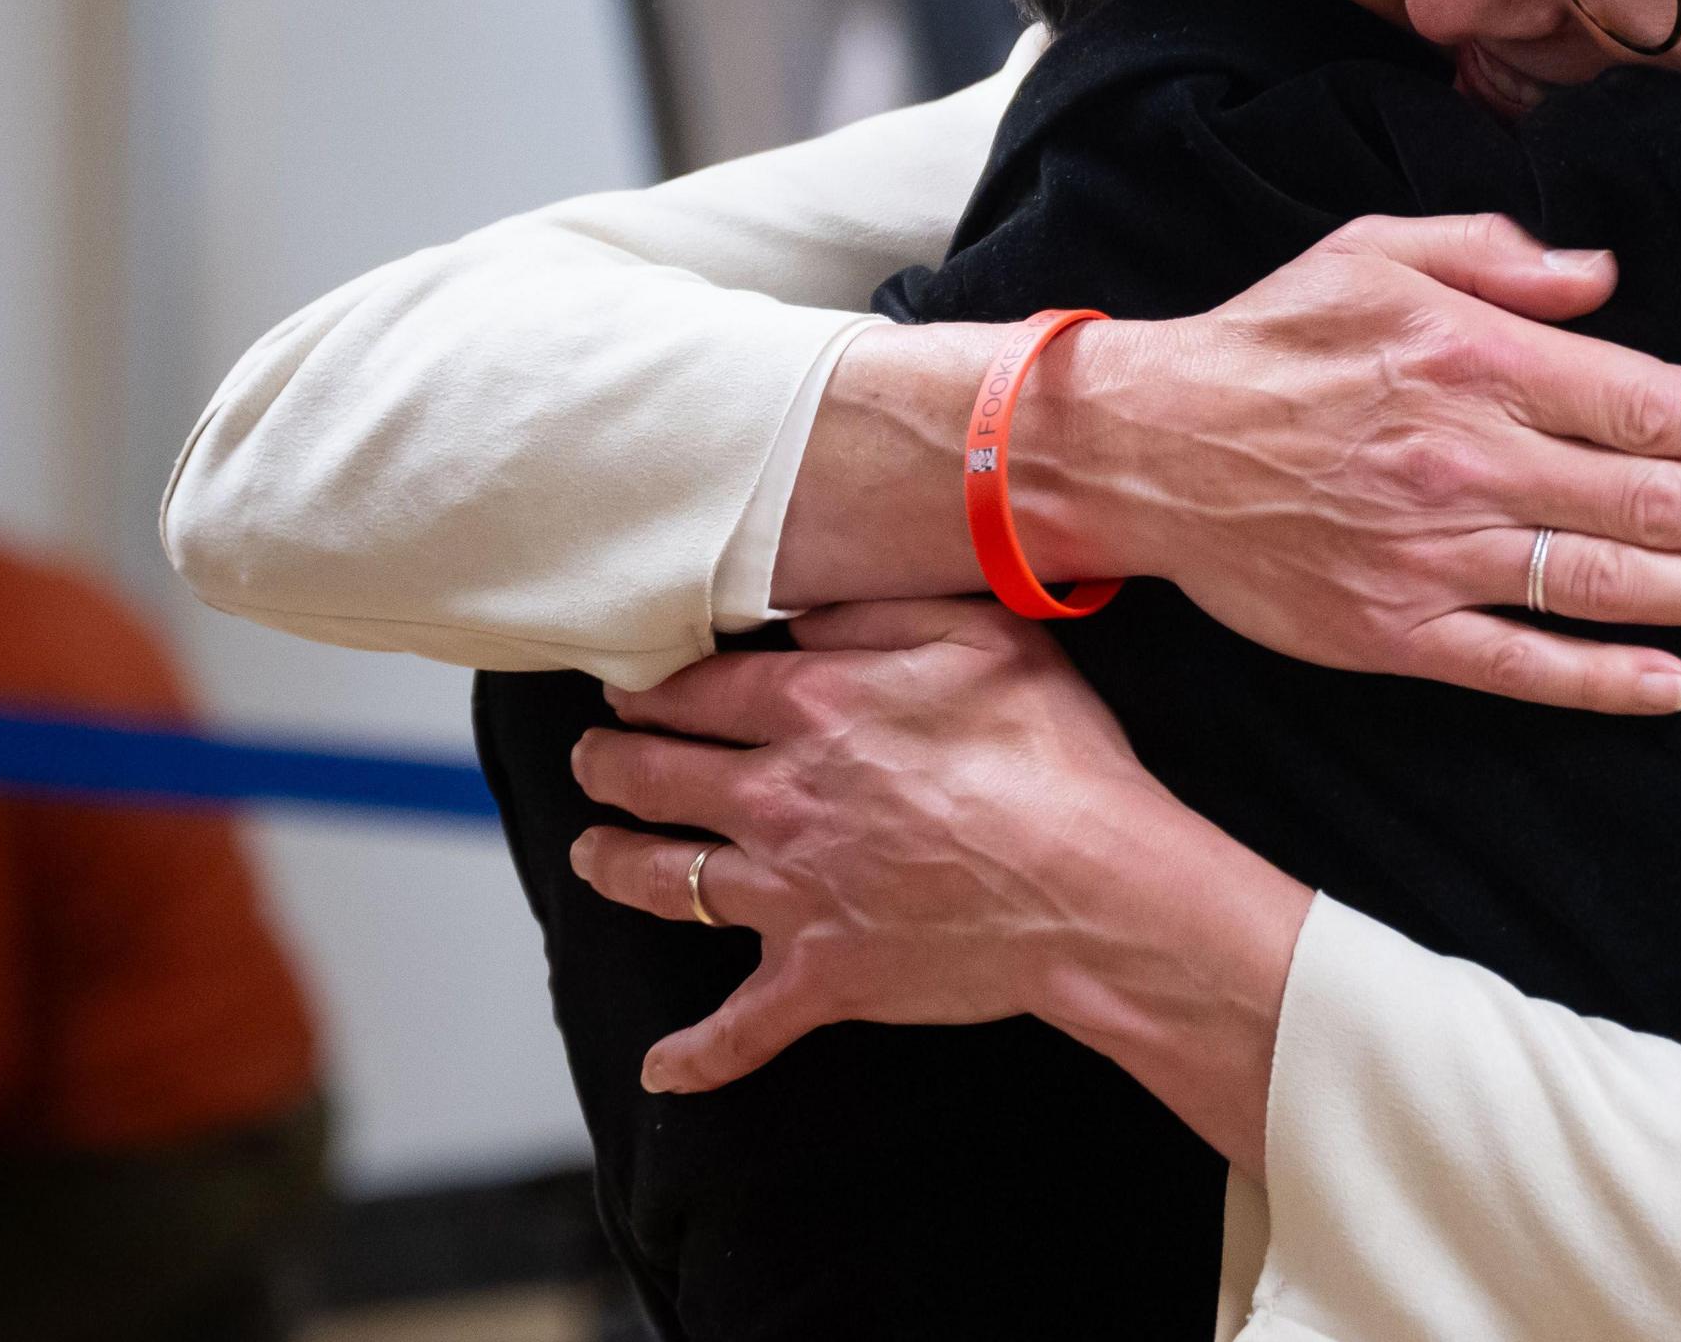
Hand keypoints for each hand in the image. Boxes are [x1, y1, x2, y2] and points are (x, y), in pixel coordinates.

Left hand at [568, 600, 1306, 1166]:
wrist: (1091, 886)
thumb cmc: (1054, 756)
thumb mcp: (981, 636)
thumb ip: (879, 610)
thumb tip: (800, 612)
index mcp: (813, 711)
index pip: (697, 691)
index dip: (651, 688)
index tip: (629, 689)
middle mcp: (778, 800)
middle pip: (657, 778)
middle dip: (610, 765)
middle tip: (592, 759)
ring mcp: (792, 894)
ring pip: (666, 882)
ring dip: (613, 866)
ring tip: (589, 854)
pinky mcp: (823, 975)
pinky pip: (742, 1027)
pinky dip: (698, 1055)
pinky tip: (659, 1071)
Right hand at [1021, 215, 1680, 714]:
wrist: (1138, 444)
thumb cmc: (1269, 341)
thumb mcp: (1376, 252)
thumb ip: (1498, 259)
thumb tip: (1604, 278)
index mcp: (1474, 360)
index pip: (1651, 402)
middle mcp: (1465, 459)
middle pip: (1655, 499)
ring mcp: (1430, 554)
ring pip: (1606, 583)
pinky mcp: (1390, 631)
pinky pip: (1516, 664)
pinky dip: (1599, 678)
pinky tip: (1677, 682)